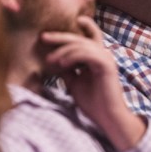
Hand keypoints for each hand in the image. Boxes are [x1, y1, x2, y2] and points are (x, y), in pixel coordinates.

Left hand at [40, 16, 145, 150]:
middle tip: (43, 37)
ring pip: (81, 45)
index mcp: (96, 58)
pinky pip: (86, 54)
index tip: (48, 34)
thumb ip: (67, 70)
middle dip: (60, 37)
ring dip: (63, 51)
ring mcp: (106, 58)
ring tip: (50, 60)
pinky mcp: (106, 65)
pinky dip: (72, 57)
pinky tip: (62, 64)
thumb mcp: (74, 83)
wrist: (107, 117)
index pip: (84, 38)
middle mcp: (103, 55)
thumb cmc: (93, 102)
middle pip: (80, 39)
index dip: (67, 34)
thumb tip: (53, 61)